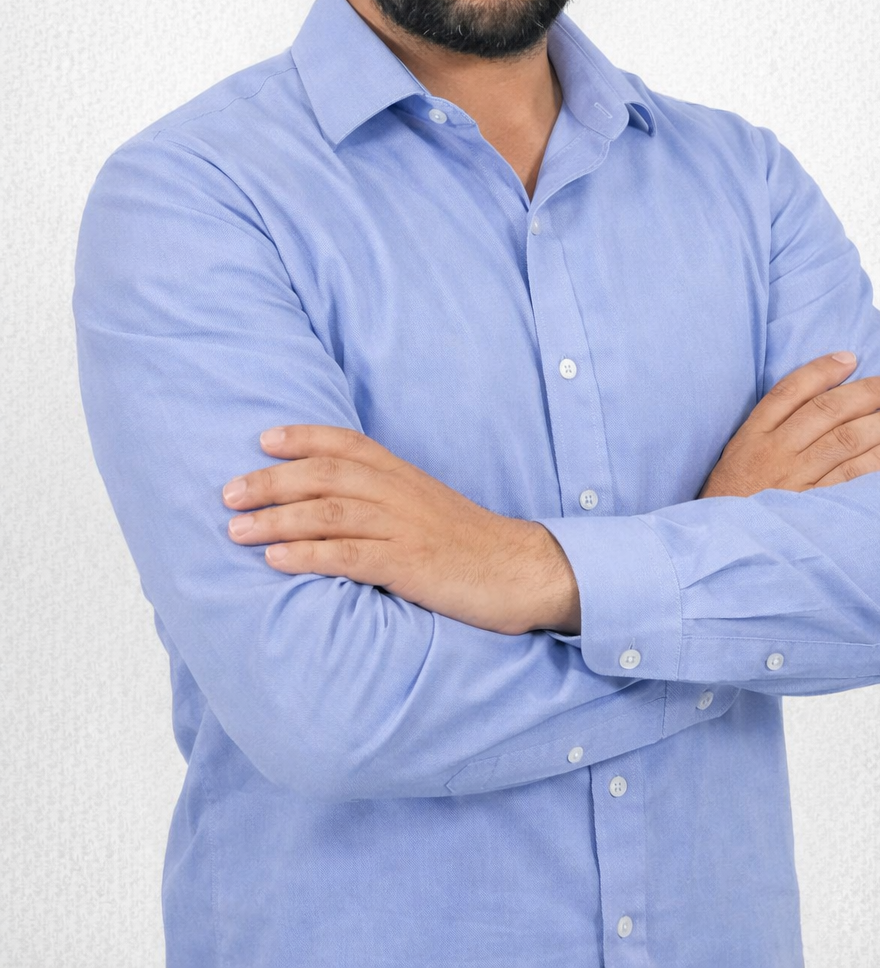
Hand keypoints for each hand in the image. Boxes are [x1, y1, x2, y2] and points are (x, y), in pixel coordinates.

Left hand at [222, 425, 580, 635]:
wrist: (522, 571)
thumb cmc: (469, 545)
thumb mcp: (426, 508)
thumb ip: (385, 498)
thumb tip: (333, 502)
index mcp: (403, 475)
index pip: (347, 443)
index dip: (302, 437)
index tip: (263, 440)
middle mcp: (399, 493)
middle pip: (325, 474)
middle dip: (271, 481)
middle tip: (228, 492)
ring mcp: (404, 528)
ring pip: (329, 513)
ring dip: (276, 519)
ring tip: (236, 530)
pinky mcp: (409, 565)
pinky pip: (351, 556)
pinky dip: (308, 555)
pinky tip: (277, 561)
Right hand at [698, 351, 879, 497]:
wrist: (722, 548)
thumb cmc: (732, 503)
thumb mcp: (736, 458)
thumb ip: (768, 433)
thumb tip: (815, 407)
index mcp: (753, 436)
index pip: (790, 391)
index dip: (822, 371)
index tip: (850, 358)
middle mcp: (775, 452)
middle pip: (826, 411)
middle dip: (866, 394)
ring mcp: (794, 480)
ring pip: (844, 440)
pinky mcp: (812, 506)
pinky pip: (852, 478)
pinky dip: (879, 461)